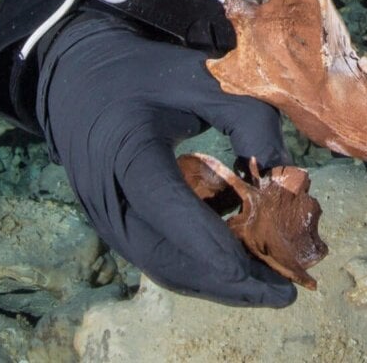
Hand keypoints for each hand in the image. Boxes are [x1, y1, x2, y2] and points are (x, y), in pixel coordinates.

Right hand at [34, 9, 298, 306]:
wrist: (79, 82)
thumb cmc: (144, 74)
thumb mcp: (199, 77)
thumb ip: (247, 116)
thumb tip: (287, 172)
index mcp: (124, 147)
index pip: (163, 201)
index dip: (204, 236)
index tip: (246, 265)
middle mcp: (108, 195)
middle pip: (165, 255)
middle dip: (227, 280)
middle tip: (285, 292)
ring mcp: (109, 219)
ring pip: (165, 267)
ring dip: (220, 283)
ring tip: (274, 288)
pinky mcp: (119, 229)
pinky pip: (162, 258)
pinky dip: (205, 268)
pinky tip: (248, 266)